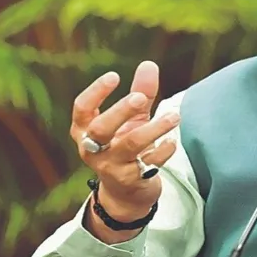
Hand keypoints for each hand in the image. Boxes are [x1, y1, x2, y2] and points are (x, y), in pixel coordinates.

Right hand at [70, 61, 179, 238]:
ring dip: (153, 129)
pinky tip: (173, 141)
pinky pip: (148, 164)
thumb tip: (149, 64)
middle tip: (140, 98)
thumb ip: (140, 93)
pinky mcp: (131, 181)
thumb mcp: (132, 119)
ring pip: (129, 146)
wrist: (127, 192)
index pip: (81, 109)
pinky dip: (163, 151)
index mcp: (86, 131)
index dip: (95, 92)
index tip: (114, 76)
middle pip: (101, 129)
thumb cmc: (126, 146)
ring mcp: (111, 167)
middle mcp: (93, 150)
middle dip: (120, 111)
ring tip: (175, 116)